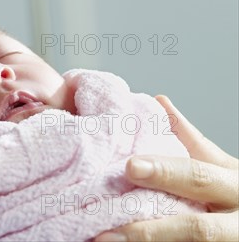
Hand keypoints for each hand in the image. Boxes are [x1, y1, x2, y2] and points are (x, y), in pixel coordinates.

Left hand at [95, 95, 238, 241]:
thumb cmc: (234, 193)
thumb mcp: (221, 165)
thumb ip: (190, 139)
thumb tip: (159, 101)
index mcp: (235, 185)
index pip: (198, 176)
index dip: (165, 173)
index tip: (130, 166)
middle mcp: (237, 222)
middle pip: (196, 229)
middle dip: (149, 229)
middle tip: (106, 229)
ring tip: (104, 241)